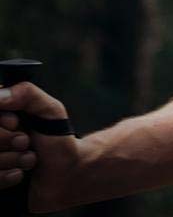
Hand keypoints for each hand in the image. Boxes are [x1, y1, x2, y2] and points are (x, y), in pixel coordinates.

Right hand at [0, 82, 81, 212]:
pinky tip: (22, 172)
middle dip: (9, 141)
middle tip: (26, 141)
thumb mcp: (50, 109)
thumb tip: (0, 95)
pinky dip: (8, 176)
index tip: (15, 123)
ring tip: (30, 158)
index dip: (1, 121)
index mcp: (4, 114)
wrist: (67, 171)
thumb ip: (27, 95)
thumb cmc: (58, 137)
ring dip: (12, 159)